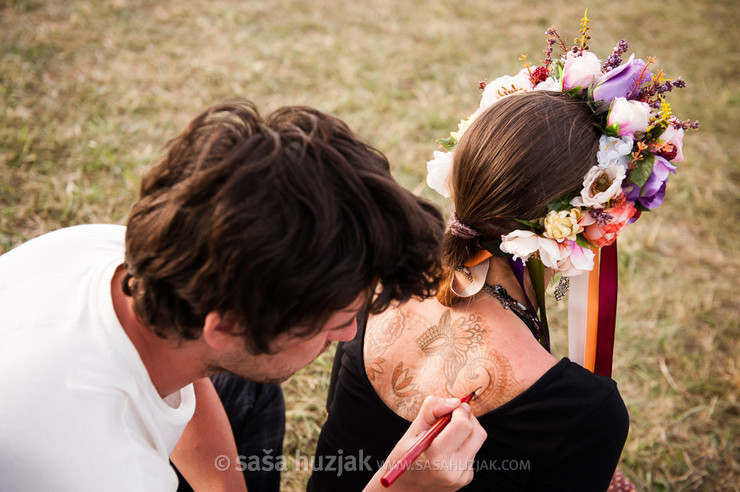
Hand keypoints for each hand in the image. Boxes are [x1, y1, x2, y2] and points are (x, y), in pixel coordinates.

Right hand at [365, 395, 486, 490]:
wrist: (404, 490)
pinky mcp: (466, 479)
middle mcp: (453, 470)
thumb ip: (432, 410)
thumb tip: (456, 401)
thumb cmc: (404, 458)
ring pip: (477, 441)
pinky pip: (472, 452)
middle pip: (478, 433)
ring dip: (466, 431)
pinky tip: (446, 450)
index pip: (463, 425)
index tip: (451, 408)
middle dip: (468, 418)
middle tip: (452, 415)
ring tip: (445, 435)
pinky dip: (463, 444)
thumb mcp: (411, 431)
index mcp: (437, 457)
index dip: (460, 410)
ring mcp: (461, 477)